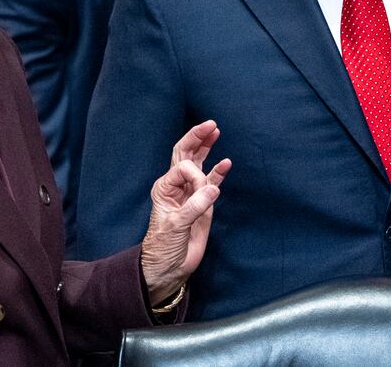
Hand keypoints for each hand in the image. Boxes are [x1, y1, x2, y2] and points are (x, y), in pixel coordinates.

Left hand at [139, 120, 230, 305]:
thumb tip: (214, 188)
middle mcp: (177, 186)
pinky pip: (211, 182)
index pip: (183, 165)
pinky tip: (226, 162)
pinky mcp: (201, 204)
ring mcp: (190, 194)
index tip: (204, 192)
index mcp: (165, 187)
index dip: (197, 174)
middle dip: (197, 138)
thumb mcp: (176, 226)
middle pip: (186, 154)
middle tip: (211, 124)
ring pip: (198, 164)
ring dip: (206, 148)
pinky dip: (218, 171)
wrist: (168, 267)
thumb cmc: (164, 246)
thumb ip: (194, 206)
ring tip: (216, 131)